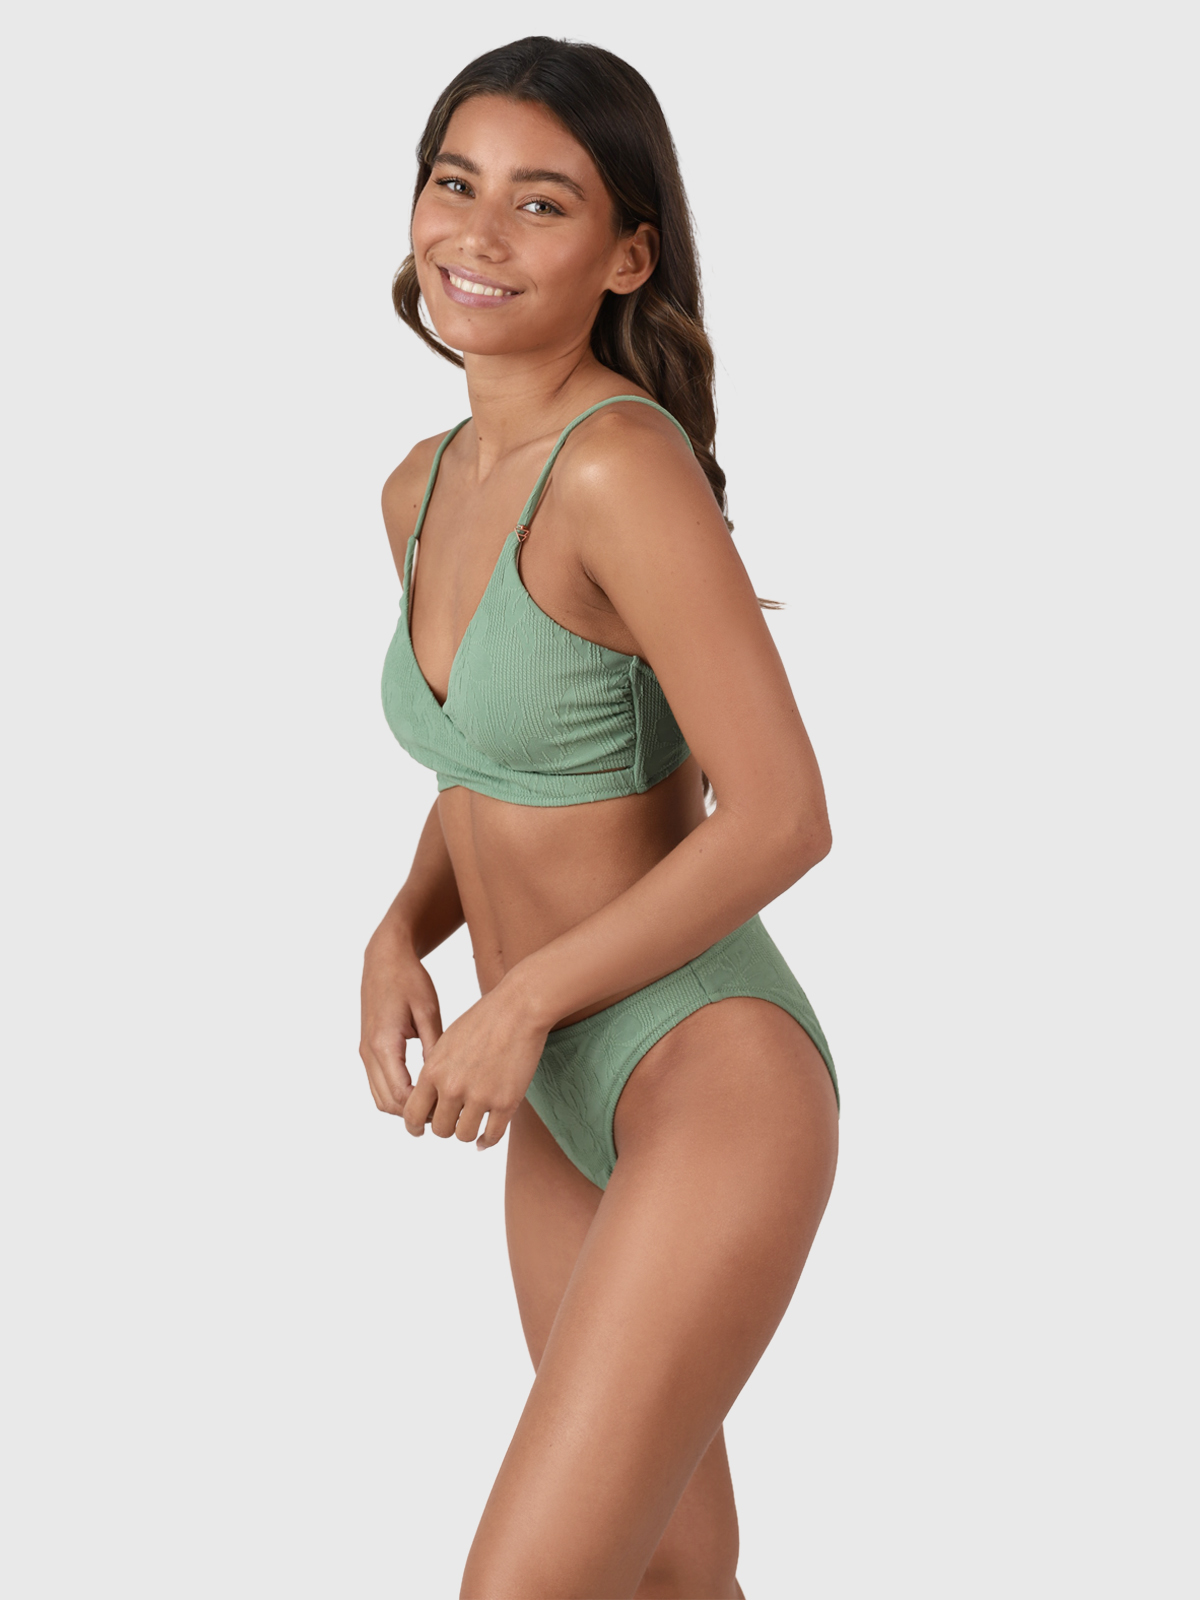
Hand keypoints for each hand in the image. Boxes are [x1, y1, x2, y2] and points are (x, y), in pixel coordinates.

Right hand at [359, 926, 442, 1115]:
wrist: (384, 959)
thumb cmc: (409, 980)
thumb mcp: (428, 1011)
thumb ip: (434, 1047)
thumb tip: (444, 1081)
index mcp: (384, 1044)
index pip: (401, 1095)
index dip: (424, 1109)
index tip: (450, 1109)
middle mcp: (369, 1052)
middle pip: (387, 1103)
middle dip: (415, 1114)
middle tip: (446, 1113)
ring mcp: (365, 1052)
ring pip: (379, 1098)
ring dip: (403, 1107)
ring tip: (435, 1104)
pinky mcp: (367, 1049)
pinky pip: (377, 1084)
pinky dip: (395, 1094)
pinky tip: (421, 1089)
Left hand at [402, 977, 547, 1152]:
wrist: (518, 1009)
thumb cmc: (484, 1019)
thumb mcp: (447, 1042)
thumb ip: (436, 1070)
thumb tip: (432, 1097)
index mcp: (433, 1071)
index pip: (412, 1113)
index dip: (415, 1126)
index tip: (421, 1129)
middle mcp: (452, 1088)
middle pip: (440, 1129)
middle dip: (447, 1126)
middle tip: (456, 1119)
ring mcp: (480, 1097)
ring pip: (464, 1136)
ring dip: (468, 1132)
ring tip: (474, 1123)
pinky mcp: (506, 1102)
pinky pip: (492, 1136)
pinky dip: (488, 1141)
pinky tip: (486, 1138)